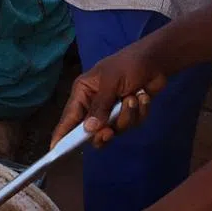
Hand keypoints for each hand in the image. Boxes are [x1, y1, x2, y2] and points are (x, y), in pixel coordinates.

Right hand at [52, 35, 166, 146]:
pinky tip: (144, 97)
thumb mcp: (111, 83)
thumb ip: (100, 107)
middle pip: (93, 129)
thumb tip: (88, 129)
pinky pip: (131, 124)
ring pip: (115, 129)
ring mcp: (112, 110)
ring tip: (134, 97)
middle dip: (104, 130)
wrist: (156, 61)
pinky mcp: (128, 113)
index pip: (69, 116)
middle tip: (109, 131)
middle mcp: (94, 103)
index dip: (62, 134)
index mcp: (83, 92)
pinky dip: (140, 113)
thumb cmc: (127, 65)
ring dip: (127, 116)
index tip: (55, 150)